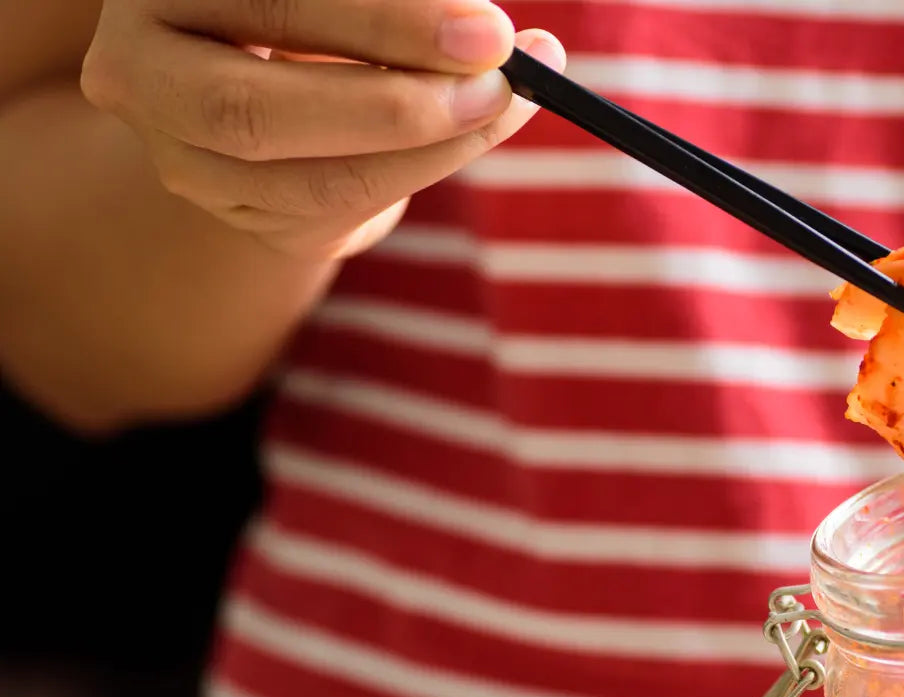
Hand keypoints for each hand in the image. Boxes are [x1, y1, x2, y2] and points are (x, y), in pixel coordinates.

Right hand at [80, 0, 562, 259]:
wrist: (266, 57)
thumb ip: (386, 2)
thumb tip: (480, 31)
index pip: (265, 7)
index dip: (382, 22)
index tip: (488, 31)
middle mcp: (139, 75)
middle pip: (251, 113)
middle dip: (395, 105)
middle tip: (501, 83)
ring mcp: (180, 157)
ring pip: (308, 182)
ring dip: (433, 149)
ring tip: (509, 102)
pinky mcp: (241, 213)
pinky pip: (341, 209)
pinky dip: (425, 169)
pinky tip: (481, 128)